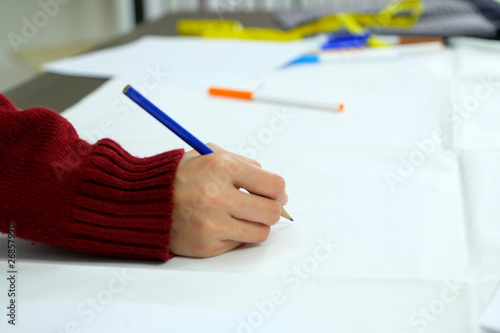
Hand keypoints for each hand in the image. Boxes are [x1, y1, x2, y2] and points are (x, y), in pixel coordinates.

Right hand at [170, 143, 287, 257]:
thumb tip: (277, 189)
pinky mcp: (206, 246)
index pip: (274, 186)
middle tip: (263, 205)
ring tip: (241, 215)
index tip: (275, 192)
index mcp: (222, 168)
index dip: (278, 190)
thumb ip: (245, 165)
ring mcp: (211, 225)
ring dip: (256, 224)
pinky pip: (239, 243)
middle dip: (272, 209)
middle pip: (271, 212)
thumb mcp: (210, 154)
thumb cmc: (180, 176)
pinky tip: (221, 224)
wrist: (144, 200)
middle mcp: (217, 197)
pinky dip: (236, 234)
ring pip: (260, 233)